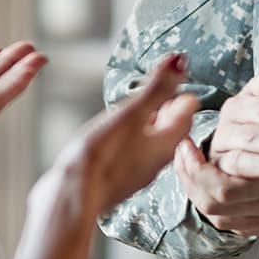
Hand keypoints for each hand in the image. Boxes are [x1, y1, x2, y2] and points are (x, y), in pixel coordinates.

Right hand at [45, 53, 198, 214]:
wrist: (71, 198)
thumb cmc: (102, 156)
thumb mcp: (131, 114)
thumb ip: (157, 88)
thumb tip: (181, 60)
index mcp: (166, 144)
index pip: (186, 112)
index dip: (179, 90)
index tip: (168, 72)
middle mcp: (157, 160)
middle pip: (170, 127)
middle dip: (165, 105)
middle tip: (157, 85)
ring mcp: (137, 171)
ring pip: (150, 140)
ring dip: (146, 120)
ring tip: (135, 105)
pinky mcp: (117, 177)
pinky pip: (131, 151)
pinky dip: (129, 135)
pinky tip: (114, 131)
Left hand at [178, 45, 258, 237]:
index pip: (231, 184)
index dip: (200, 167)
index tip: (187, 141)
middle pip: (216, 203)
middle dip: (190, 177)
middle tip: (180, 148)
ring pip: (223, 217)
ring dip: (200, 190)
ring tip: (190, 162)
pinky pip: (238, 224)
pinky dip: (218, 205)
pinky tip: (214, 181)